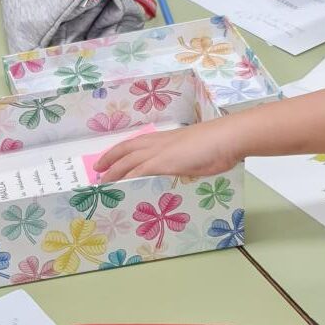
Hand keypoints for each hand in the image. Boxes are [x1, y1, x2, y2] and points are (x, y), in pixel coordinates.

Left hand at [93, 121, 241, 183]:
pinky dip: (127, 178)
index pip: (137, 143)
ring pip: (127, 160)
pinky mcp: (162, 162)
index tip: (112, 157)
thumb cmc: (218, 143)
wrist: (227, 138)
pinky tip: (119, 186)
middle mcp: (158, 142)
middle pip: (126, 149)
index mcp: (166, 138)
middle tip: (97, 169)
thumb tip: (184, 166)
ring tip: (102, 182)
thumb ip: (185, 158)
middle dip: (110, 158)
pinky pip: (138, 171)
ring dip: (113, 171)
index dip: (123, 150)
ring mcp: (159, 152)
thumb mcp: (196, 151)